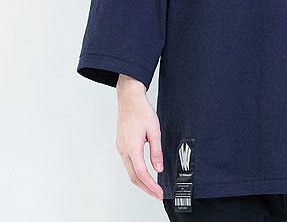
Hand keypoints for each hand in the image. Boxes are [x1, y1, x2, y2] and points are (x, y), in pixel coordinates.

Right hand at [115, 74, 163, 199]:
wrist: (129, 98)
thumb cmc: (141, 110)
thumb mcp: (154, 130)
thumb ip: (156, 151)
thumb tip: (158, 168)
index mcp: (132, 147)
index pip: (141, 173)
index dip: (151, 186)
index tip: (159, 193)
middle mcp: (123, 150)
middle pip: (133, 177)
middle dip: (145, 188)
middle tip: (157, 194)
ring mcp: (120, 148)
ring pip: (129, 171)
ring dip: (140, 181)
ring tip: (152, 186)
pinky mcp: (121, 145)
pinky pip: (128, 163)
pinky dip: (136, 171)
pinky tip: (143, 172)